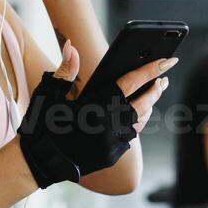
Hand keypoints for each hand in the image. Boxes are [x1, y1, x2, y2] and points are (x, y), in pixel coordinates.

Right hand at [15, 43, 177, 186]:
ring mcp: (114, 141)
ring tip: (154, 93)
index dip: (151, 70)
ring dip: (149, 105)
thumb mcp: (50, 93)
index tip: (167, 60)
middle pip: (143, 102)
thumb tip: (71, 46)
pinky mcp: (113, 154)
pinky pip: (131, 136)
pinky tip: (138, 115)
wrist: (40, 161)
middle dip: (156, 87)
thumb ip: (66, 69)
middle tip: (164, 77)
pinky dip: (136, 123)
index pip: (132, 82)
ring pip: (140, 120)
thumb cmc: (43, 124)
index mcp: (97, 104)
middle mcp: (110, 123)